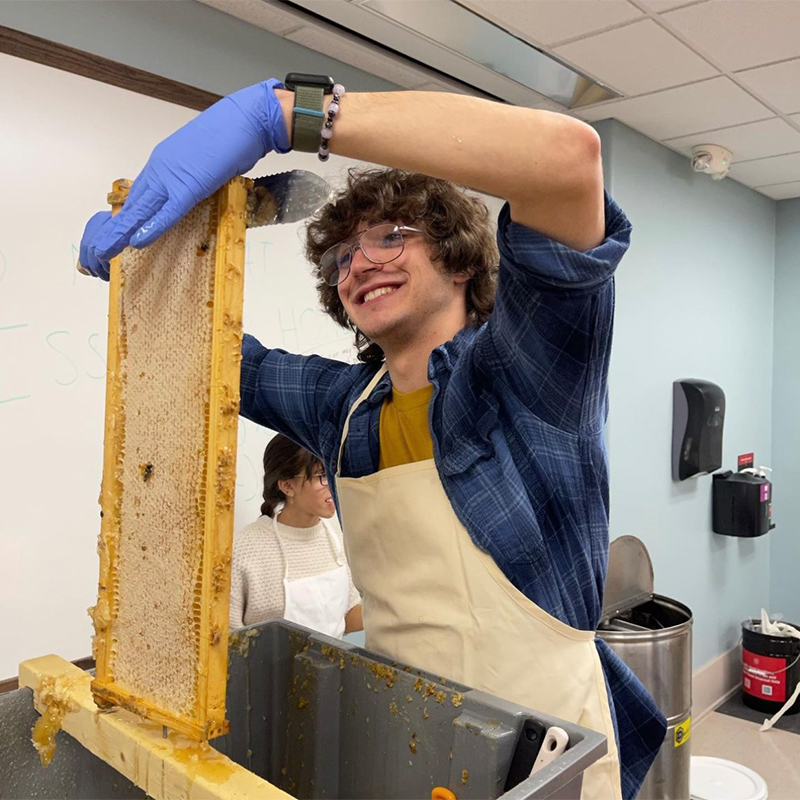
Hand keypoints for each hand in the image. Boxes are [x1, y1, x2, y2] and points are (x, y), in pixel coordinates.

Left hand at [80, 78, 289, 278]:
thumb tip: (196, 190)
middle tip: (99, 248)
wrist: (247, 118)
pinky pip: (168, 211)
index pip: (142, 195)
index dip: (129, 216)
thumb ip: (195, 178)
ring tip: (106, 251)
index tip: (118, 233)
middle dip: (116, 228)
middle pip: (134, 204)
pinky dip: (152, 227)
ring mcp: (173, 175)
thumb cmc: (233, 136)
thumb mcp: (207, 162)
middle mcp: (162, 168)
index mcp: (165, 163)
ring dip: (123, 232)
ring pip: (142, 209)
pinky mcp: (190, 185)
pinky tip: (137, 241)